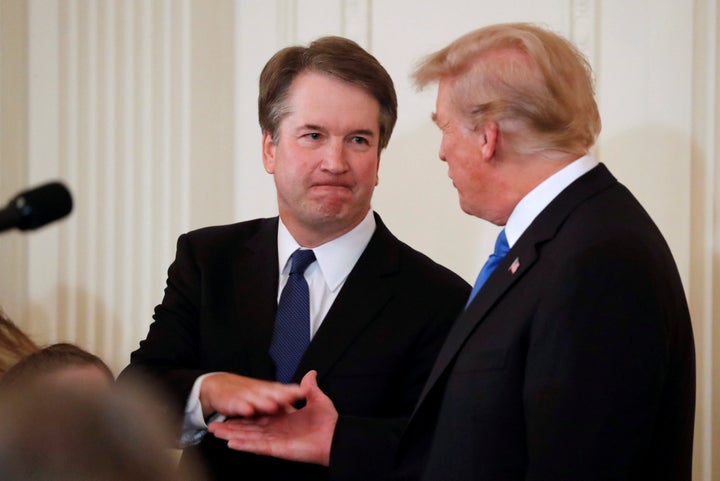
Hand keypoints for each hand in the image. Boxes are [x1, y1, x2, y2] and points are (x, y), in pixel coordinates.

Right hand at [208, 370, 337, 465]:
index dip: (245, 412)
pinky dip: (243, 444)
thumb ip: (310, 388)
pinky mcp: (277, 448)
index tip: (231, 409)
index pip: (259, 416)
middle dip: (231, 426)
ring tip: (215, 431)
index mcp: (284, 420)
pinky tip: (230, 442)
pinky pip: (256, 446)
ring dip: (231, 434)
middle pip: (249, 428)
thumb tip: (310, 374)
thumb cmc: (328, 421)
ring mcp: (276, 440)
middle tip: (214, 424)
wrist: (336, 437)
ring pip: (248, 436)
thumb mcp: (318, 399)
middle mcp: (277, 430)